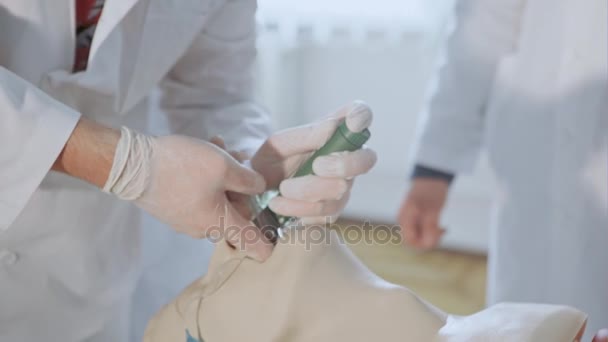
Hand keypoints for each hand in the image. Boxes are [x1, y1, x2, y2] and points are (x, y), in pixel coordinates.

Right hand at [103, 127, 272, 260]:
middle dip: (242, 184)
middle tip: (240, 157)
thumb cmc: (182, 167)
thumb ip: (249, 180)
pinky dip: (207, 176)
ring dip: (224, 174)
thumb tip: (260, 188)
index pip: (252, 244)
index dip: (268, 242)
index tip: (277, 240)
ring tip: (220, 146)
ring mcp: (186, 219)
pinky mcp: (173, 207)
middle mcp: (203, 228)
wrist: (132, 165)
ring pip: (218, 197)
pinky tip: (206, 148)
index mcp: (219, 224)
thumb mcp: (224, 166)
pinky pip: (199, 194)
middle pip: (236, 212)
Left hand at [251, 101, 376, 224]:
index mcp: (335, 133)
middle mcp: (346, 159)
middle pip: (366, 159)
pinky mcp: (333, 210)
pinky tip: (280, 203)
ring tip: (282, 189)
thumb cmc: (272, 161)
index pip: (361, 116)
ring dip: (307, 189)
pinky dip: (298, 207)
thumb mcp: (280, 144)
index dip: (362, 117)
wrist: (257, 191)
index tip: (353, 122)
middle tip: (316, 166)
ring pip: (340, 189)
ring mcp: (343, 186)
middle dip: (343, 164)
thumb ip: (306, 135)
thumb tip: (331, 126)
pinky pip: (325, 211)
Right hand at [398, 178, 448, 248]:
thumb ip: (429, 227)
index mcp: (405, 218)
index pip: (410, 240)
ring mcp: (410, 219)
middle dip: (429, 239)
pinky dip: (432, 231)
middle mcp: (404, 220)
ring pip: (420, 236)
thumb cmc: (431, 190)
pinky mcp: (417, 218)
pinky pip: (423, 231)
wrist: (433, 175)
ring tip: (443, 228)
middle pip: (415, 240)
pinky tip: (441, 226)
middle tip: (442, 231)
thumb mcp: (433, 210)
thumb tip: (428, 245)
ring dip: (432, 235)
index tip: (437, 235)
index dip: (424, 243)